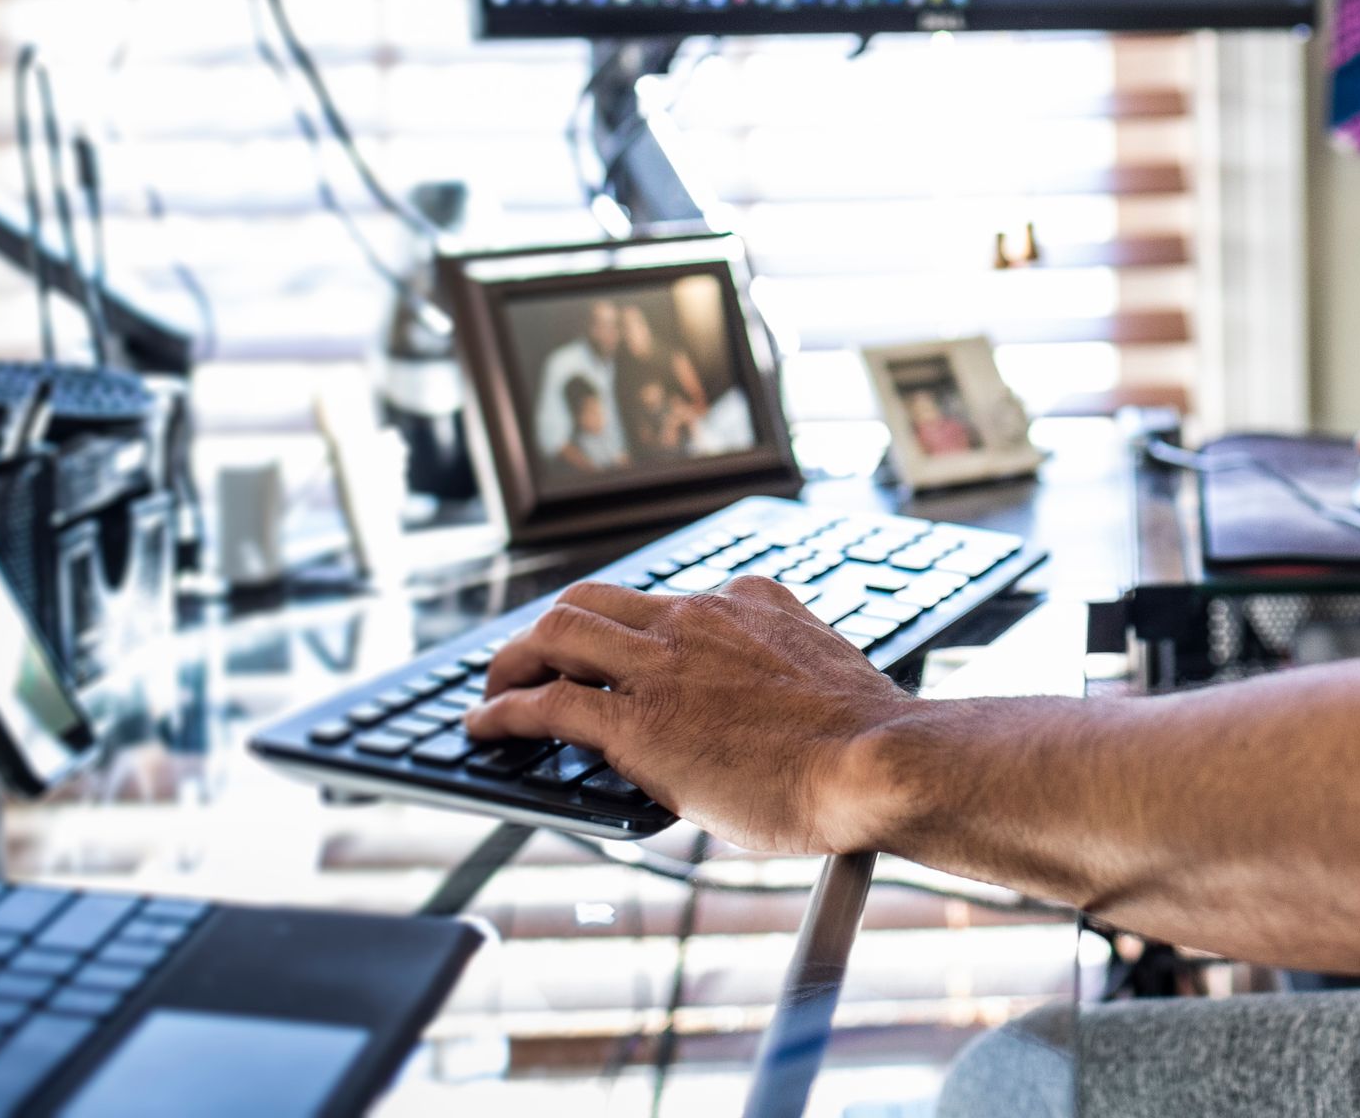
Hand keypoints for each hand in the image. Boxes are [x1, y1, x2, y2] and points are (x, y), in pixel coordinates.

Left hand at [463, 576, 915, 853]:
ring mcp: (663, 665)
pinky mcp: (637, 723)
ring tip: (493, 687)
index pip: (662, 601)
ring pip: (557, 631)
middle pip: (592, 599)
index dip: (623, 630)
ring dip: (513, 658)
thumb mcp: (821, 671)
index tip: (608, 653)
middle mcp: (696, 618)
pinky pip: (547, 702)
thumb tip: (761, 705)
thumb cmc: (864, 740)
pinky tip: (483, 727)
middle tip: (527, 659)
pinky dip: (503, 709)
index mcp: (747, 602)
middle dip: (548, 629)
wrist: (876, 761)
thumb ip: (779, 669)